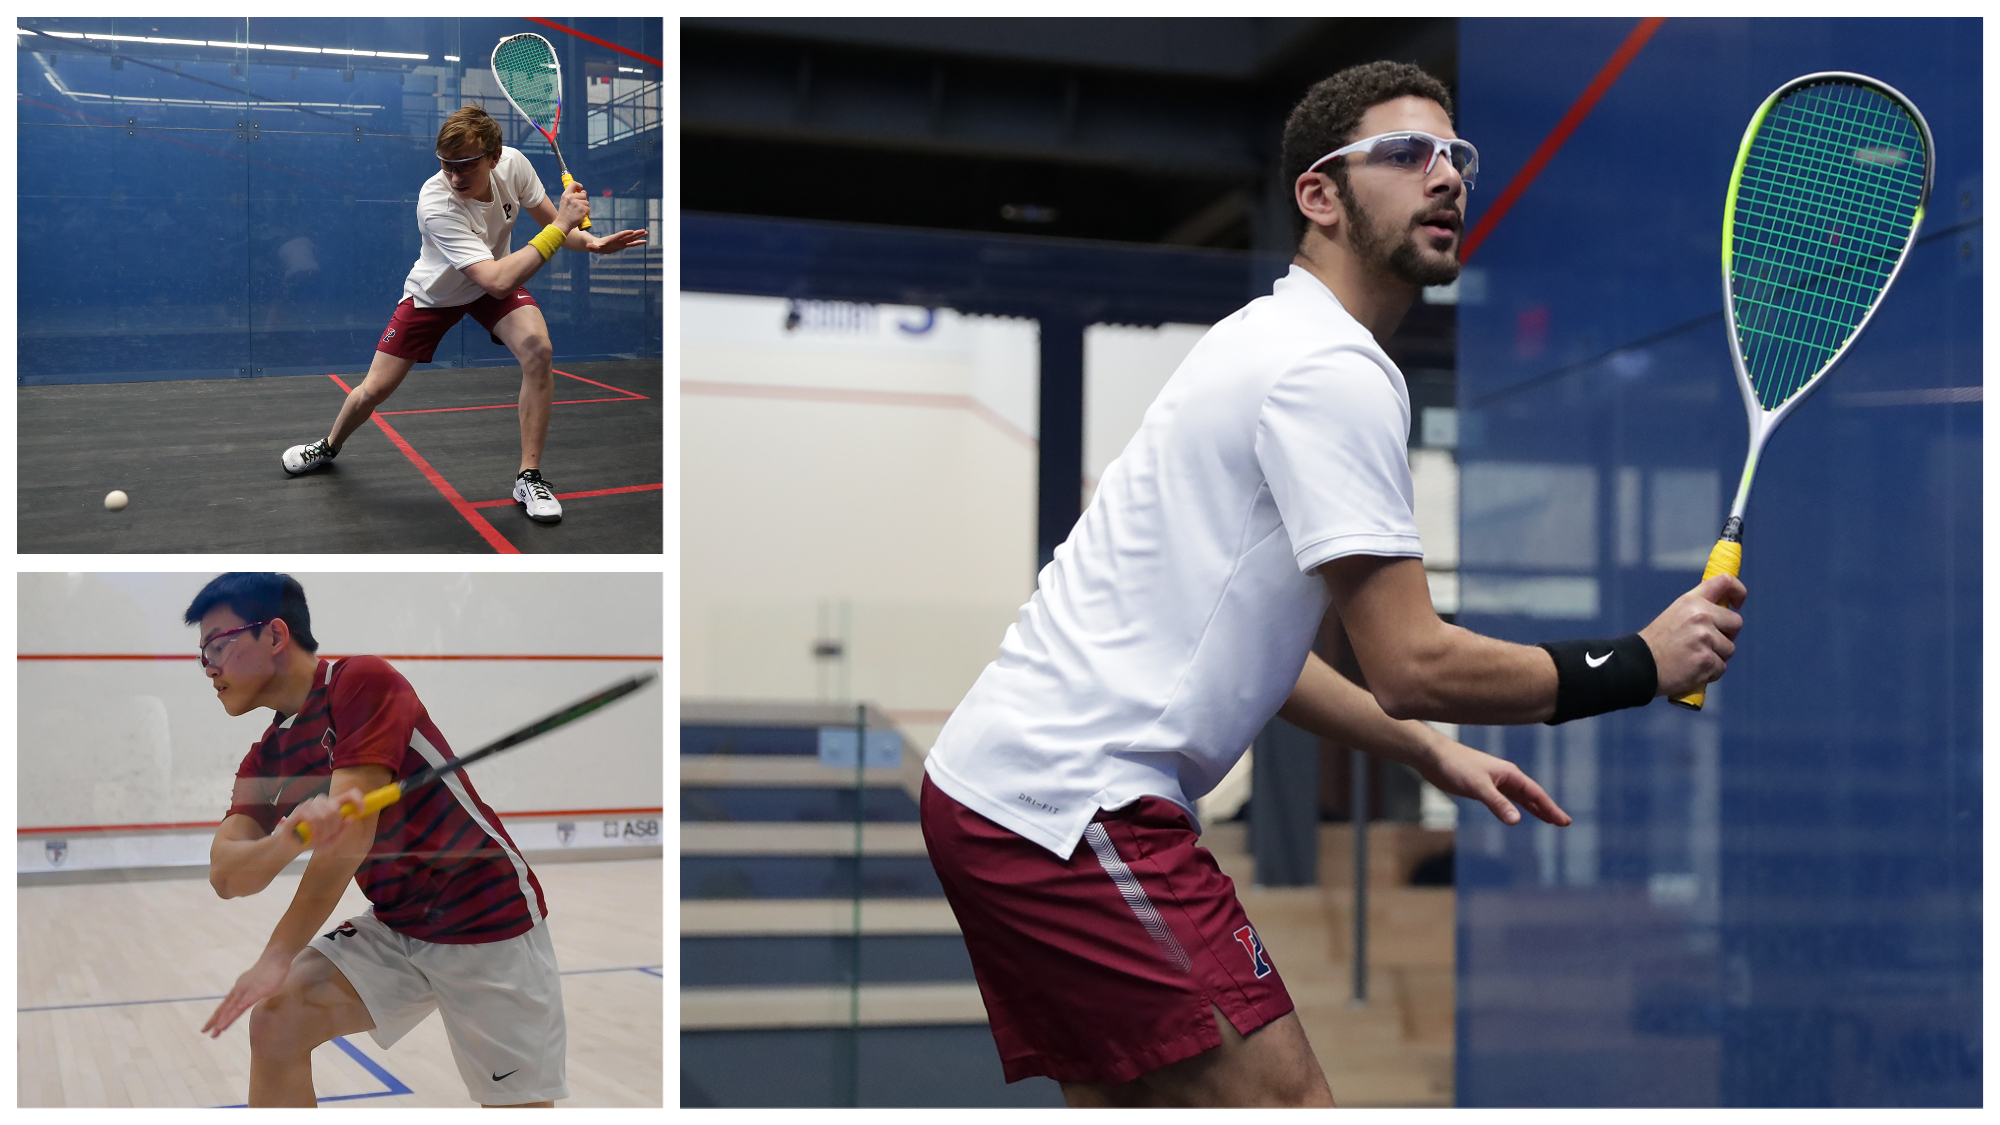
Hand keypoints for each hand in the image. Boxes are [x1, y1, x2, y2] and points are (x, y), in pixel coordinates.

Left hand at [202, 948, 292, 1037]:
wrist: (275, 958)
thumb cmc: (269, 972)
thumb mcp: (255, 987)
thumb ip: (251, 996)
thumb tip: (250, 1002)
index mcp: (238, 990)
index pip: (224, 1006)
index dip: (215, 1017)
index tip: (206, 1028)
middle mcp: (239, 991)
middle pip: (225, 1008)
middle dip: (215, 1021)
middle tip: (204, 1032)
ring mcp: (248, 990)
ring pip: (234, 1007)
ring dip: (226, 1019)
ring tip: (218, 1029)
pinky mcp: (258, 990)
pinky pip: (248, 1001)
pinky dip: (240, 1008)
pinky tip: (234, 1015)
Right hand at [283, 786, 363, 849]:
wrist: (291, 846)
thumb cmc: (312, 841)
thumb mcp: (331, 840)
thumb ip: (342, 830)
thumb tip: (351, 817)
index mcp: (333, 806)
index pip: (348, 795)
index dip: (357, 799)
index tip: (361, 811)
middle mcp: (322, 802)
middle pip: (336, 810)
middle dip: (333, 828)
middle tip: (325, 838)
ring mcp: (310, 804)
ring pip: (325, 814)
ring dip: (323, 831)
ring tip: (317, 839)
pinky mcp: (300, 809)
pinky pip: (313, 818)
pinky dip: (314, 831)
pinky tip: (311, 837)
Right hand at [556, 180, 590, 231]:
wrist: (563, 224)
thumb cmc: (565, 214)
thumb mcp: (565, 203)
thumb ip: (573, 197)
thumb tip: (584, 191)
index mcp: (565, 195)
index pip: (574, 184)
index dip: (579, 186)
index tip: (581, 190)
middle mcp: (571, 197)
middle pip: (584, 195)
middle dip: (583, 201)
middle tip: (578, 207)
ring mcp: (576, 203)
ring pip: (587, 202)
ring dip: (585, 208)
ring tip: (579, 212)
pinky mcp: (581, 209)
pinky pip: (588, 209)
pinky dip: (587, 213)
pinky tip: (582, 216)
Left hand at [586, 228, 649, 253]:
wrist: (596, 245)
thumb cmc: (594, 246)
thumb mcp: (592, 247)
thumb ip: (591, 247)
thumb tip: (588, 247)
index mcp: (611, 239)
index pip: (619, 236)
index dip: (625, 233)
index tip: (631, 231)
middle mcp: (618, 239)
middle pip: (628, 235)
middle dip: (636, 233)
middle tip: (643, 230)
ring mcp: (621, 242)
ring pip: (631, 238)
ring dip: (639, 236)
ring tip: (647, 232)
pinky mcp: (622, 245)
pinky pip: (632, 244)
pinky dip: (638, 243)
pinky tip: (644, 241)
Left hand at [1415, 731, 1570, 825]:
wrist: (1432, 756)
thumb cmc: (1455, 766)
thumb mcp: (1478, 786)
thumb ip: (1497, 803)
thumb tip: (1517, 821)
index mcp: (1509, 774)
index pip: (1536, 794)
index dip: (1551, 808)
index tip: (1564, 821)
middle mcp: (1505, 777)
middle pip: (1532, 796)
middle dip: (1547, 809)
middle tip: (1563, 822)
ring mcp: (1494, 781)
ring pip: (1519, 798)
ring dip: (1534, 808)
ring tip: (1548, 820)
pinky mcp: (1482, 787)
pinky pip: (1505, 799)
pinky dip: (1515, 807)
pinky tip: (1517, 813)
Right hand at [1639, 573, 1746, 697]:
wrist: (1638, 665)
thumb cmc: (1657, 643)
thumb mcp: (1675, 615)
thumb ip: (1699, 610)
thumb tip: (1725, 613)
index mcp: (1692, 601)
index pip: (1725, 582)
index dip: (1738, 591)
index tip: (1737, 603)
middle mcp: (1700, 616)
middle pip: (1736, 622)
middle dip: (1727, 634)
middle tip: (1707, 643)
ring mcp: (1704, 638)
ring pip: (1729, 648)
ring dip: (1716, 656)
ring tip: (1693, 658)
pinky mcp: (1706, 660)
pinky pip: (1721, 667)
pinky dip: (1709, 672)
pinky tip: (1691, 670)